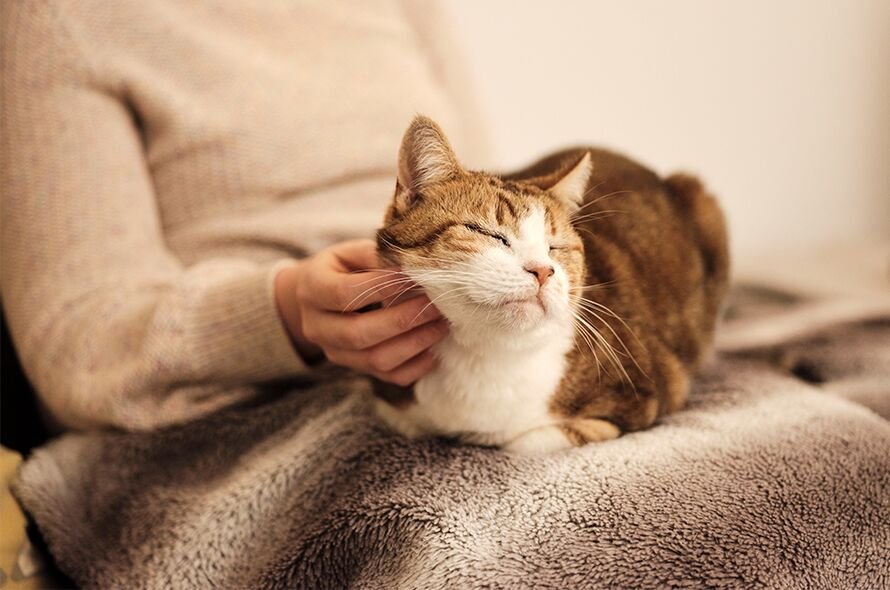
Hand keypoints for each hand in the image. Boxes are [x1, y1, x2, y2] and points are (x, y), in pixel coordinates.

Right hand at [274, 239, 446, 385]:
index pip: (345, 294)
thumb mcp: (352, 252)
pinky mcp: (355, 368)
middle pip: (359, 334)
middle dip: (403, 320)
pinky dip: (416, 366)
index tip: (415, 276)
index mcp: (311, 290)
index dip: (383, 287)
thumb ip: (378, 255)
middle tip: (436, 305)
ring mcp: (335, 352)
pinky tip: (434, 349)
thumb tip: (415, 262)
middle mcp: (316, 327)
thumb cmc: (343, 268)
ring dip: (414, 344)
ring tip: (441, 324)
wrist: (320, 298)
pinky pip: (389, 377)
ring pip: (375, 360)